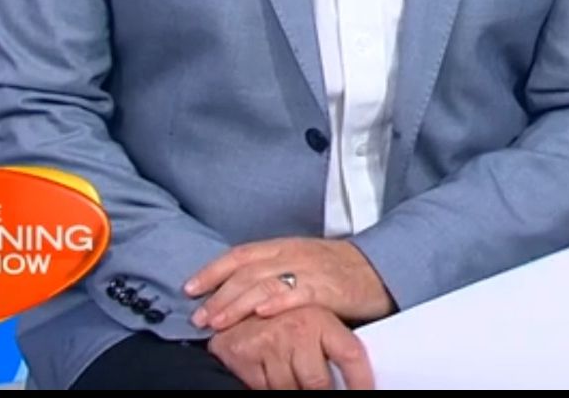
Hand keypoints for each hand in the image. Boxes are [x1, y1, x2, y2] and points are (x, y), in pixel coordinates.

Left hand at [187, 238, 394, 331]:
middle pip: (246, 272)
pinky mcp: (328, 287)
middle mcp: (293, 254)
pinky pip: (298, 293)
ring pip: (265, 283)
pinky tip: (261, 314)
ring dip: (237, 303)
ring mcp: (310, 270)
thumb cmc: (337, 271)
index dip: (212, 270)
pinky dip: (277, 302)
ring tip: (219, 322)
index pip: (240, 255)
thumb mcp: (300, 263)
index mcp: (283, 246)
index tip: (189, 288)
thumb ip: (271, 272)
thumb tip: (235, 292)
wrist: (379, 270)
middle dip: (218, 294)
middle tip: (199, 317)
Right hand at [207, 304, 373, 389]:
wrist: (237, 301)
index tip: (366, 392)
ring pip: (290, 389)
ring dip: (295, 389)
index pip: (350, 355)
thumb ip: (333, 342)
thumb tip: (352, 372)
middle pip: (319, 382)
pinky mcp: (244, 356)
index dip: (360, 380)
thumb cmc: (284, 316)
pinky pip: (264, 389)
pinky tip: (274, 375)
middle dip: (324, 391)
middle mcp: (297, 330)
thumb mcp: (315, 320)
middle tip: (325, 388)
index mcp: (321, 319)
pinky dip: (271, 387)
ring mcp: (270, 343)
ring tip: (297, 377)